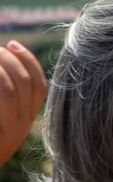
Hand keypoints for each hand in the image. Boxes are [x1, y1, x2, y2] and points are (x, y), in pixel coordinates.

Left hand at [0, 42, 44, 163]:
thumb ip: (2, 96)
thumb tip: (2, 59)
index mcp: (23, 121)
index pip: (39, 85)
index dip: (29, 61)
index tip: (12, 44)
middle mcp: (22, 127)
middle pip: (27, 83)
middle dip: (10, 60)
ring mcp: (12, 133)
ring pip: (12, 89)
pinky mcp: (3, 137)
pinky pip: (4, 99)